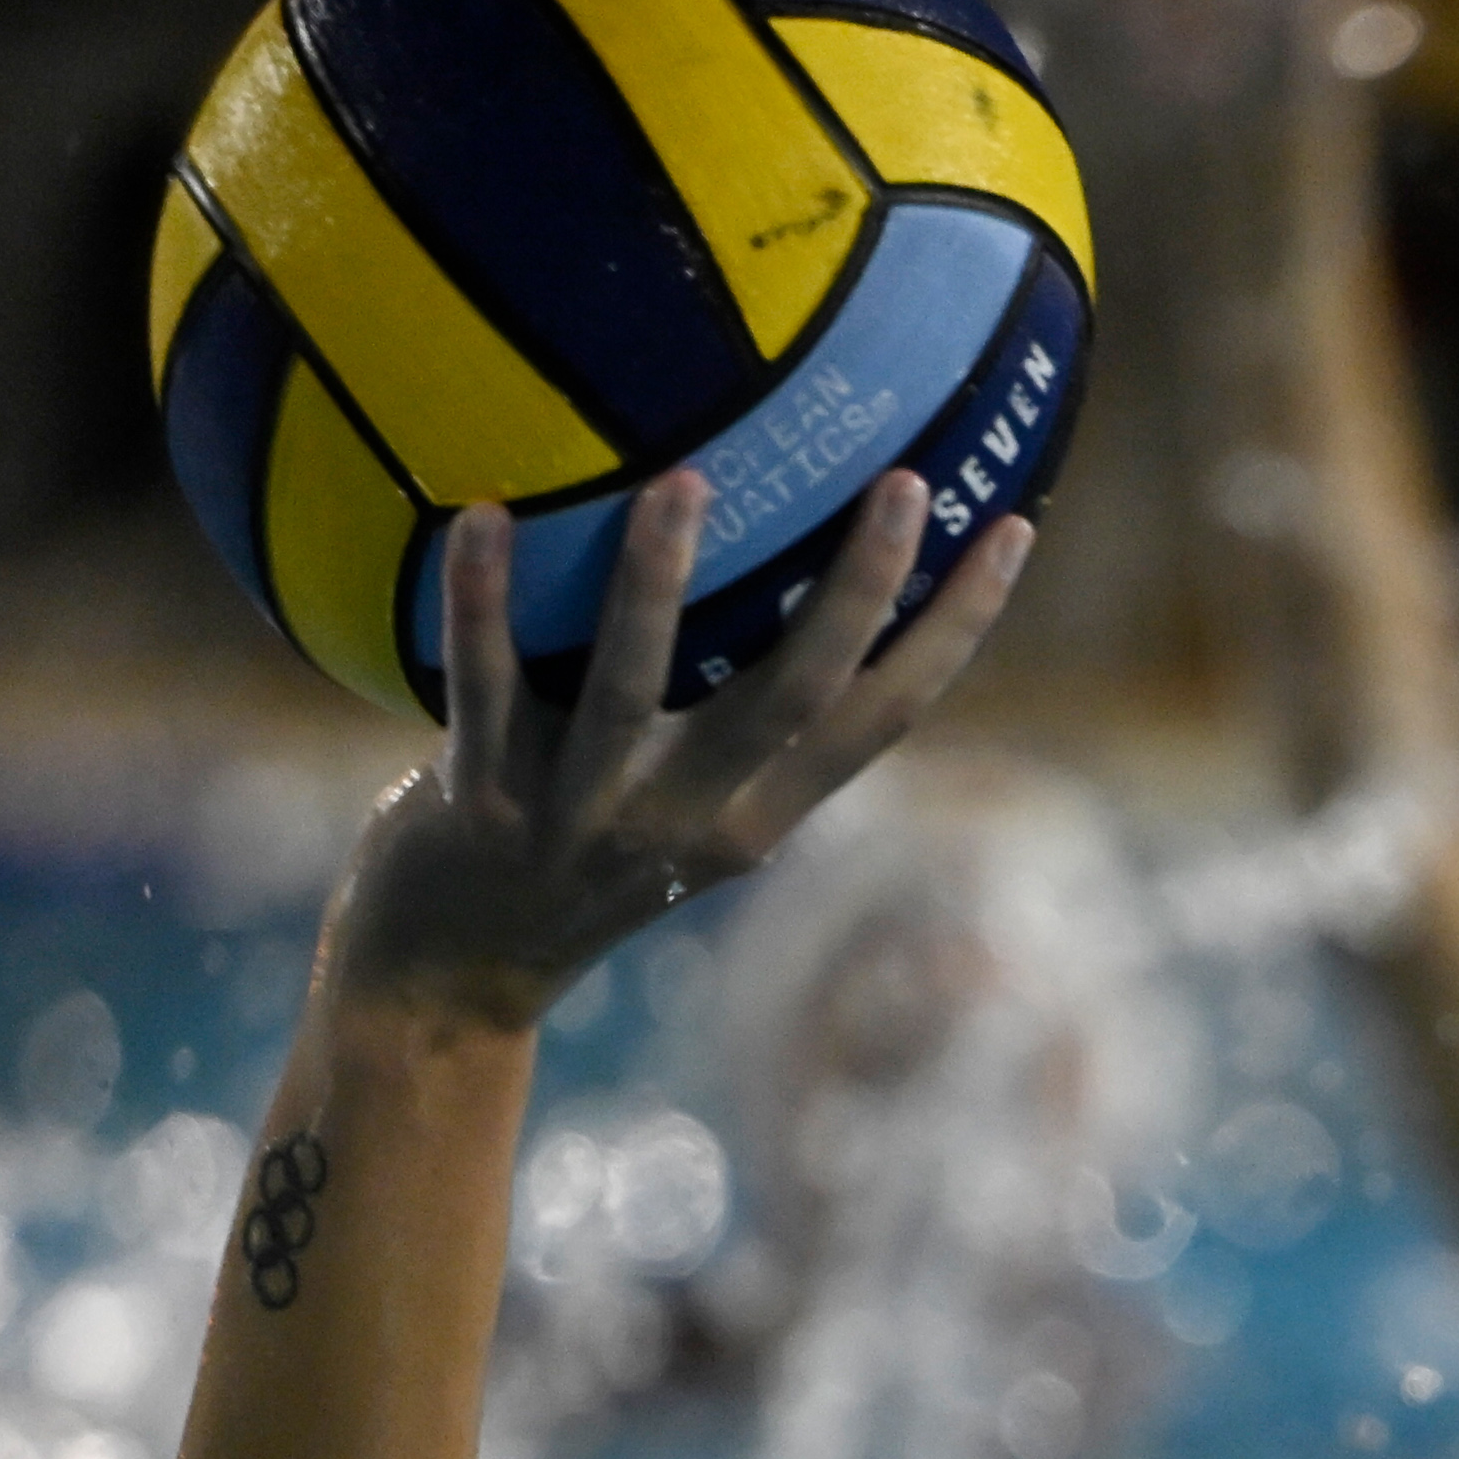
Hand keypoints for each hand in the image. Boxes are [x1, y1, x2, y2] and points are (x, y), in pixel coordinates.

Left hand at [324, 467, 1034, 1024]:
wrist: (447, 977)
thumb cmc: (568, 857)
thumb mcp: (675, 812)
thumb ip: (727, 720)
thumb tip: (777, 557)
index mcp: (753, 822)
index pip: (882, 719)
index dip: (954, 631)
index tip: (1010, 531)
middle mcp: (684, 822)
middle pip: (793, 700)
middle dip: (857, 591)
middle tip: (904, 484)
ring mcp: (583, 817)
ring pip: (633, 690)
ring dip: (659, 582)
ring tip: (686, 481)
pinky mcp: (480, 805)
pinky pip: (485, 687)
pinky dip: (483, 603)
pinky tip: (484, 515)